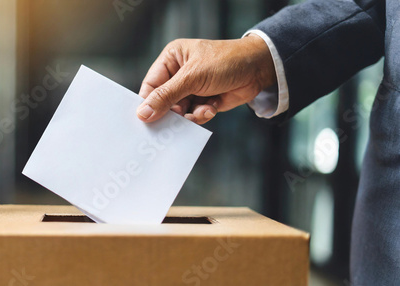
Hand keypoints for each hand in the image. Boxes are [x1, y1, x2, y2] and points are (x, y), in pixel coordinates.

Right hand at [136, 34, 275, 123]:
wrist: (259, 69)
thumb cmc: (225, 62)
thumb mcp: (192, 77)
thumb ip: (166, 96)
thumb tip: (143, 113)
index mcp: (172, 59)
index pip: (151, 85)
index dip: (148, 102)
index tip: (145, 120)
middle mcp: (179, 74)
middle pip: (164, 101)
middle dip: (171, 112)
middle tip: (173, 124)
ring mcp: (192, 88)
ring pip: (179, 111)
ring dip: (189, 115)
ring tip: (200, 111)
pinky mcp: (204, 101)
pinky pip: (193, 115)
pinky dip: (201, 115)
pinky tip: (210, 108)